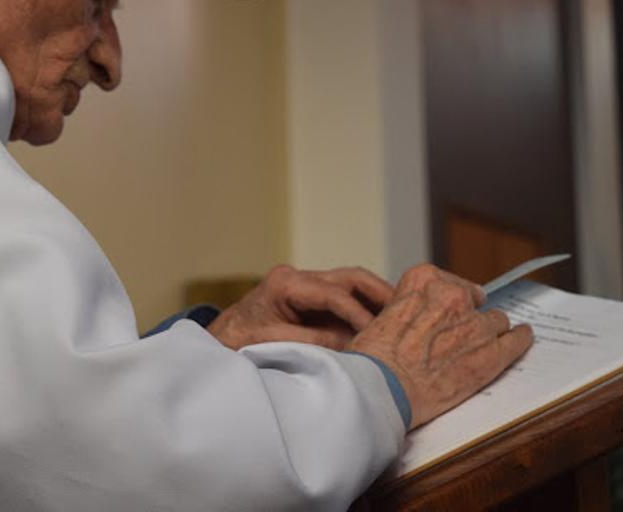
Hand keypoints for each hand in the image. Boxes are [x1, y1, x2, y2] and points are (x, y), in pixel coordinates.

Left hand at [207, 265, 393, 350]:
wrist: (217, 343)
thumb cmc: (237, 343)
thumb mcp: (273, 344)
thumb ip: (313, 342)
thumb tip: (353, 344)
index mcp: (286, 283)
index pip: (335, 294)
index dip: (360, 315)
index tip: (379, 335)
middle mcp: (298, 278)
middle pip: (350, 278)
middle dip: (380, 294)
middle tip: (406, 313)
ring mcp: (305, 285)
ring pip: (351, 284)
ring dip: (376, 300)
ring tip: (400, 318)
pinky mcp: (310, 298)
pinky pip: (344, 297)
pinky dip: (364, 308)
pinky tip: (380, 324)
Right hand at [349, 264, 531, 429]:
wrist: (380, 388)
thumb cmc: (374, 358)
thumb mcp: (382, 315)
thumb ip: (409, 308)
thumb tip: (419, 321)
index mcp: (423, 280)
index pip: (450, 282)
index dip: (451, 300)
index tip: (451, 310)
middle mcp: (452, 295)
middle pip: (475, 301)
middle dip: (469, 316)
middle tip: (459, 334)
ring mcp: (475, 325)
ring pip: (496, 321)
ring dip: (489, 332)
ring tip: (484, 344)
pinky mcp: (490, 354)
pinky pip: (516, 341)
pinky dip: (520, 340)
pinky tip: (522, 338)